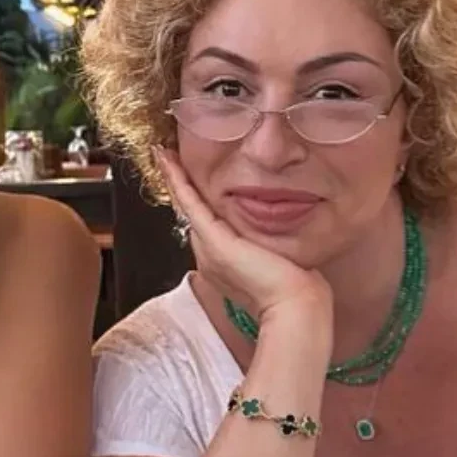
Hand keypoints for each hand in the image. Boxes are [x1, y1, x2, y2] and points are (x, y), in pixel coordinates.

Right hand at [154, 146, 329, 329]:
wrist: (292, 302)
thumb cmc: (291, 287)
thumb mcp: (275, 257)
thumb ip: (264, 242)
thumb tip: (270, 225)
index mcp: (222, 262)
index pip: (205, 225)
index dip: (196, 202)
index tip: (190, 180)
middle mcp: (208, 255)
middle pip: (192, 214)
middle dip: (180, 187)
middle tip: (168, 158)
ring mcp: (206, 247)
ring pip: (186, 205)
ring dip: (174, 178)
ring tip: (163, 155)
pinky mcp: (210, 238)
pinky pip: (188, 201)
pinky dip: (176, 179)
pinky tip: (167, 158)